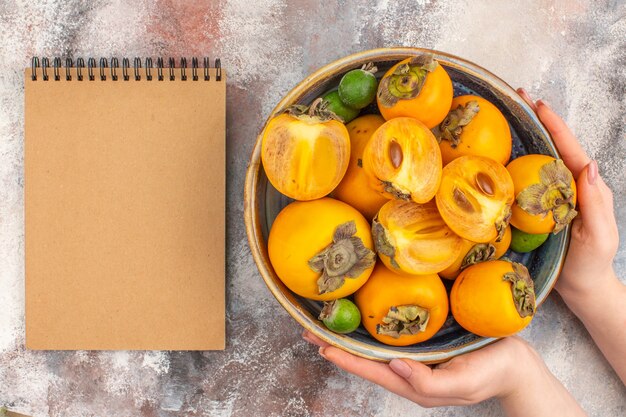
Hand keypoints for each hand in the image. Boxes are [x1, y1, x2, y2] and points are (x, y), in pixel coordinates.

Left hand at [303, 330, 584, 414]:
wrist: (516, 365)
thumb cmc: (491, 373)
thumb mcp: (462, 382)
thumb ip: (428, 382)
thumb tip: (395, 368)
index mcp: (414, 384)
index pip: (371, 371)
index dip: (344, 358)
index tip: (320, 344)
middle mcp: (409, 372)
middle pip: (366, 360)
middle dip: (338, 346)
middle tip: (311, 329)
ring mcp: (416, 359)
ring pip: (375, 349)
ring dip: (350, 337)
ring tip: (328, 324)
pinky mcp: (425, 345)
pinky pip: (392, 338)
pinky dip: (372, 330)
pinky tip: (365, 319)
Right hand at [516, 89, 618, 299]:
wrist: (581, 288)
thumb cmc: (591, 264)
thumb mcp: (599, 235)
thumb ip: (596, 203)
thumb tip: (590, 165)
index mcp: (585, 187)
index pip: (569, 150)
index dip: (554, 125)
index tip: (538, 104)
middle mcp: (568, 186)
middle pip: (553, 146)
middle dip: (537, 120)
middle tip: (518, 97)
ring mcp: (552, 196)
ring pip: (538, 160)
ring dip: (525, 135)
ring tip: (508, 115)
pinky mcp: (538, 208)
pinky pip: (526, 181)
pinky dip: (515, 162)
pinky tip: (499, 156)